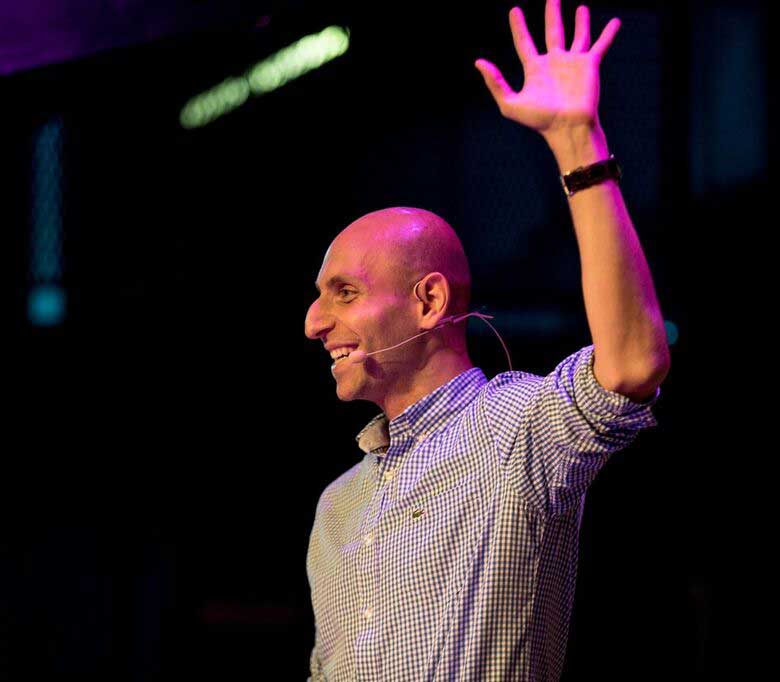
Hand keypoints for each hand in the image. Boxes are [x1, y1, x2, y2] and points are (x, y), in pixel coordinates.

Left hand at [475, 0, 620, 139]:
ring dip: (580, 21)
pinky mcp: (590, 65)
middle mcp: (554, 63)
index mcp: (535, 69)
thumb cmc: (539, 120)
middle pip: (552, 31)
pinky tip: (615, 22)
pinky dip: (608, 34)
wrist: (568, 127)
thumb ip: (496, 83)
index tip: (514, 10)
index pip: (524, 42)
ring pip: (577, 35)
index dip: (518, 26)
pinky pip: (600, 45)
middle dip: (551, 14)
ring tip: (580, 7)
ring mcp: (573, 63)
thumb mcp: (510, 104)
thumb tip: (479, 62)